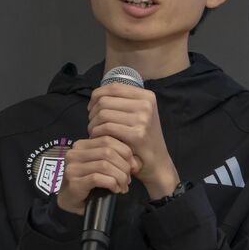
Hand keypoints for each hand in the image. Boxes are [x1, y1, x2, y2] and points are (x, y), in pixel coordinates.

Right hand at [56, 135, 137, 214]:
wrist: (70, 200)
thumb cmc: (89, 182)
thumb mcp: (103, 165)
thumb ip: (116, 158)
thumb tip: (136, 163)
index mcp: (82, 145)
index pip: (108, 139)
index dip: (125, 151)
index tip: (133, 166)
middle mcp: (74, 153)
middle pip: (107, 151)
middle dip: (123, 165)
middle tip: (128, 178)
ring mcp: (72, 167)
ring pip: (104, 165)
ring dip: (119, 176)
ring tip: (123, 186)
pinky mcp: (74, 182)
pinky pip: (97, 178)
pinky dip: (111, 183)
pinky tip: (115, 189)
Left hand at [87, 83, 179, 199]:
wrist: (157, 162)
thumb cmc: (142, 138)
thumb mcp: (139, 114)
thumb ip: (123, 102)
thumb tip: (97, 95)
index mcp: (147, 96)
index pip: (114, 87)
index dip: (97, 95)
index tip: (92, 107)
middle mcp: (146, 105)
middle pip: (105, 100)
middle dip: (93, 112)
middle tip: (92, 123)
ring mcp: (143, 119)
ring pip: (103, 113)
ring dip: (93, 123)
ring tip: (94, 131)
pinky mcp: (137, 134)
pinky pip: (106, 127)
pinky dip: (97, 133)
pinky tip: (98, 138)